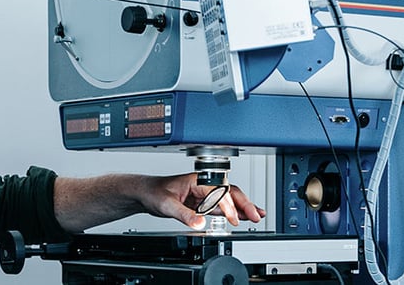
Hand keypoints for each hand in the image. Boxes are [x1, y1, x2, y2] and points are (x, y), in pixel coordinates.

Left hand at [139, 173, 265, 229]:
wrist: (145, 193)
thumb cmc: (154, 192)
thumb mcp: (167, 204)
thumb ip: (184, 215)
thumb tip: (200, 224)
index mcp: (197, 180)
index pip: (219, 192)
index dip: (228, 205)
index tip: (234, 218)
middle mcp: (204, 185)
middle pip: (230, 192)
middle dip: (245, 203)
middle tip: (256, 215)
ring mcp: (204, 194)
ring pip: (229, 199)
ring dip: (244, 207)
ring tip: (258, 215)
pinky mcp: (202, 203)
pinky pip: (222, 207)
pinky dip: (234, 212)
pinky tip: (244, 217)